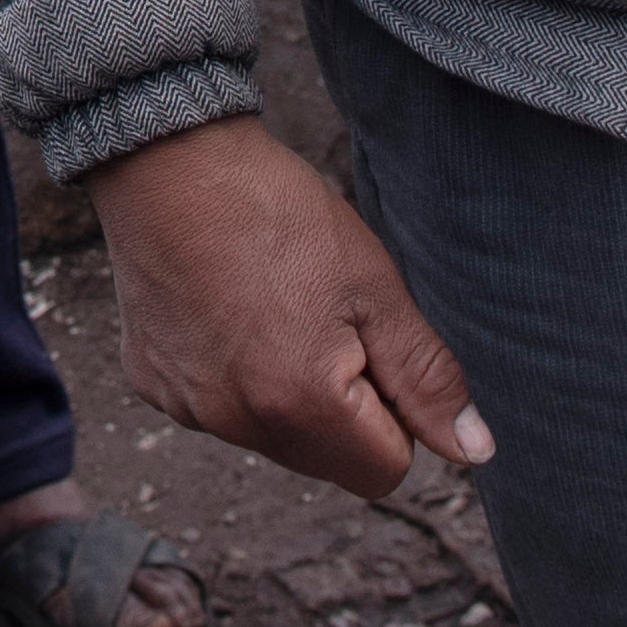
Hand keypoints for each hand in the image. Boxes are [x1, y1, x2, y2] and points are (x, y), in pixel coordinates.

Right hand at [89, 115, 491, 501]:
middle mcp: (236, 423)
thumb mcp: (374, 286)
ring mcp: (187, 407)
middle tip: (321, 318)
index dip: (395, 412)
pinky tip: (225, 309)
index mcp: (300, 405)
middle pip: (327, 460)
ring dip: (286, 394)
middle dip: (341, 408)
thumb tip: (473, 450)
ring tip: (270, 307)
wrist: (169, 158)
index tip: (370, 344)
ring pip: (273, 435)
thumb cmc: (276, 212)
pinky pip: (218, 407)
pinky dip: (233, 373)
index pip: (386, 469)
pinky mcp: (154, 385)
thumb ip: (426, 378)